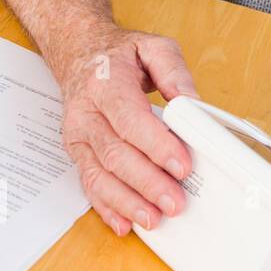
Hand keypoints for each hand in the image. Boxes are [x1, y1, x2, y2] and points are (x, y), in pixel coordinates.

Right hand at [55, 22, 198, 236]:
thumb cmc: (118, 55)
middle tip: (175, 201)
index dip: (157, 146)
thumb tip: (192, 103)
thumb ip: (175, 71)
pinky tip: (124, 224)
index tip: (182, 165)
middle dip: (147, 183)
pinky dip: (106, 207)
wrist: (79, 53)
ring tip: (154, 219)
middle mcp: (86, 114)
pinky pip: (89, 184)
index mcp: (105, 84)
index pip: (130, 120)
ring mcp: (78, 137)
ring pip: (99, 175)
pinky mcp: (78, 153)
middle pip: (116, 154)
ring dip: (127, 202)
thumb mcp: (153, 47)